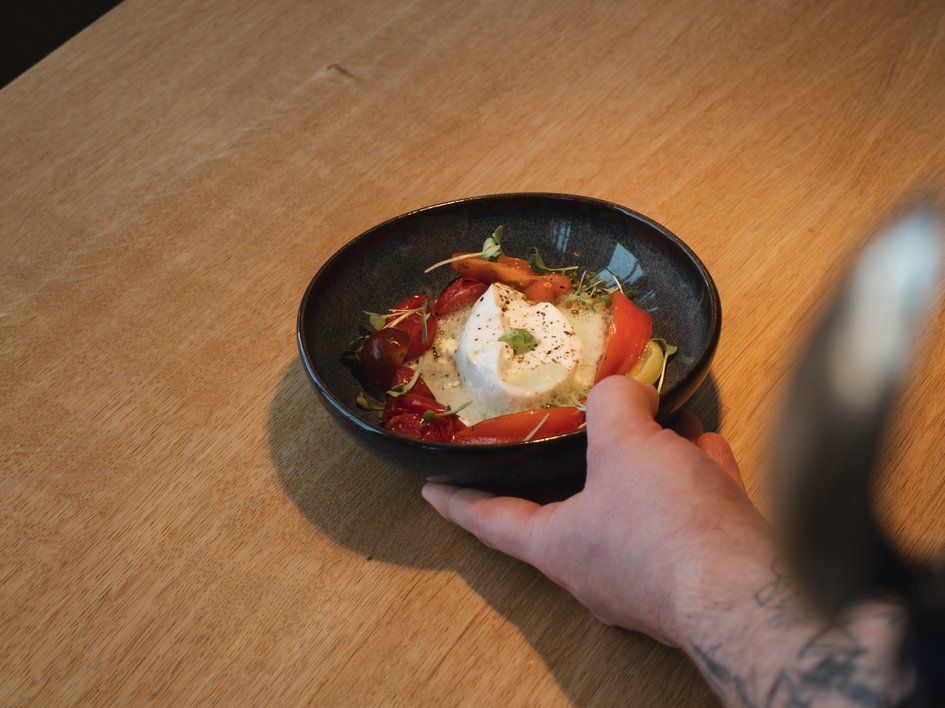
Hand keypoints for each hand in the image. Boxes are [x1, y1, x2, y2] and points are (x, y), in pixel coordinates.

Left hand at [422, 375, 769, 645]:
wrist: (752, 595)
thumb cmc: (665, 527)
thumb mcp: (625, 443)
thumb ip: (613, 403)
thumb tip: (624, 388)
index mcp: (560, 546)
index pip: (491, 520)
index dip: (458, 500)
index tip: (430, 489)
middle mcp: (599, 570)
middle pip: (574, 509)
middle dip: (578, 466)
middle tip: (573, 433)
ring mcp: (651, 578)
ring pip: (637, 508)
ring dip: (645, 465)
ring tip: (655, 423)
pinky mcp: (700, 574)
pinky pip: (687, 518)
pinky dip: (691, 480)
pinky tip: (704, 447)